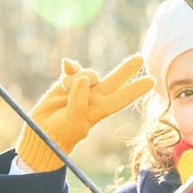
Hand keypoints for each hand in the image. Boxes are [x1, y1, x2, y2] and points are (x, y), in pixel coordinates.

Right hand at [16, 54, 153, 170]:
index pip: (121, 98)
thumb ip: (79, 101)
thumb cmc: (59, 134)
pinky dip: (70, 67)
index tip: (152, 82)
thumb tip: (84, 78)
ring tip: (65, 89)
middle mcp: (94, 98)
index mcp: (99, 110)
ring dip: (78, 76)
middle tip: (140, 59)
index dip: (135, 89)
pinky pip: (72, 69)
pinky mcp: (67, 82)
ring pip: (87, 73)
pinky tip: (66, 65)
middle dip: (126, 69)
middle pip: (114, 81)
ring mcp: (81, 89)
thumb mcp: (71, 122)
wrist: (40, 132)